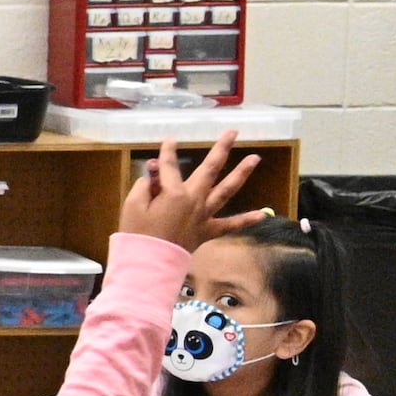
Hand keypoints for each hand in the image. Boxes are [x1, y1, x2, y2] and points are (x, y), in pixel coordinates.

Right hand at [120, 135, 264, 252]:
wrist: (148, 263)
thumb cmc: (138, 233)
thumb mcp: (133, 205)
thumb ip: (145, 186)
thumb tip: (154, 178)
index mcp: (174, 192)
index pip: (169, 166)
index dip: (168, 152)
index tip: (170, 140)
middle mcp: (194, 199)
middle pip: (210, 169)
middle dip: (221, 149)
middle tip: (233, 132)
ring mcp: (204, 215)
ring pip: (226, 190)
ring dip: (241, 173)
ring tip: (255, 158)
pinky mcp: (208, 231)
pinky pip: (230, 225)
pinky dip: (246, 220)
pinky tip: (262, 214)